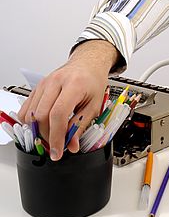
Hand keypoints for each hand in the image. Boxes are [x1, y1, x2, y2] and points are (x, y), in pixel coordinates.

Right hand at [18, 40, 118, 160]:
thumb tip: (71, 145)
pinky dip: (31, 122)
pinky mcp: (37, 87)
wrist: (87, 64)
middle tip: (56, 146)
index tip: (57, 151)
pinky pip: (26, 108)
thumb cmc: (93, 81)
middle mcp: (56, 81)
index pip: (58, 114)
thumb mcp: (94, 104)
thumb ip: (81, 125)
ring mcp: (44, 83)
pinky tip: (42, 126)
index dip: (56, 136)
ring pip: (31, 114)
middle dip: (46, 136)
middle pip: (41, 115)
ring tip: (51, 136)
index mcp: (74, 84)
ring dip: (38, 130)